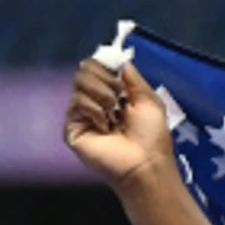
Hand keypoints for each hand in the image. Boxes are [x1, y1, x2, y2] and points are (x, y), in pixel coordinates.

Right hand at [63, 54, 175, 189]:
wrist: (145, 164)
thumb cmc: (152, 137)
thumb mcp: (149, 101)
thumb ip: (133, 78)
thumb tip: (119, 60)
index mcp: (113, 94)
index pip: (98, 67)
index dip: (106, 66)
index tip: (120, 77)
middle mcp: (95, 101)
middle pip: (85, 70)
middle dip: (106, 80)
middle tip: (119, 99)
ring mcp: (82, 113)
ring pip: (79, 82)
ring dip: (102, 95)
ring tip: (114, 115)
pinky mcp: (72, 126)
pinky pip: (77, 102)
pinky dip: (94, 109)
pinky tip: (105, 125)